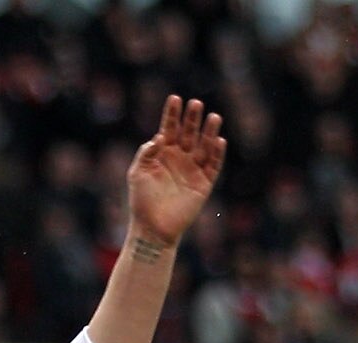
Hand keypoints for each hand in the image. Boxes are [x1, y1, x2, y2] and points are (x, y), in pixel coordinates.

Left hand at [126, 95, 226, 249]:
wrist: (153, 228)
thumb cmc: (142, 201)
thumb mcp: (137, 173)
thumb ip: (146, 153)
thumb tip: (159, 137)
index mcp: (163, 153)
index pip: (170, 128)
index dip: (172, 114)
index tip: (176, 98)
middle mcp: (180, 158)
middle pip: (188, 133)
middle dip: (192, 118)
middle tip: (196, 103)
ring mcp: (193, 170)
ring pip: (204, 146)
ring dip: (209, 132)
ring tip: (214, 117)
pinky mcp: (204, 184)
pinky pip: (213, 166)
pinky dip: (217, 154)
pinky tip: (219, 141)